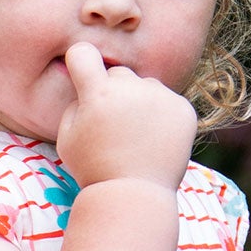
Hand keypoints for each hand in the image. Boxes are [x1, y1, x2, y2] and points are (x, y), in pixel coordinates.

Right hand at [56, 42, 196, 192]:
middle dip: (113, 94)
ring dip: (140, 104)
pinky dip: (162, 117)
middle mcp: (132, 89)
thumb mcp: (66, 138)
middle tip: (114, 129)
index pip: (83, 53)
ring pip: (145, 87)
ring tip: (136, 138)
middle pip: (118, 75)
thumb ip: (73, 102)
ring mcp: (161, 98)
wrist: (134, 197)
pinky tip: (155, 142)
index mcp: (99, 94)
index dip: (79, 63)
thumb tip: (83, 78)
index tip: (83, 77)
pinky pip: (167, 102)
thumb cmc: (94, 169)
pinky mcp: (183, 109)